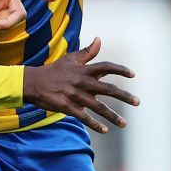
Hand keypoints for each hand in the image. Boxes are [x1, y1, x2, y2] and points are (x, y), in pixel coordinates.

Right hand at [21, 37, 138, 132]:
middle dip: (125, 96)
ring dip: (113, 116)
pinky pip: (84, 117)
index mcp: (84, 70)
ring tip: (124, 123)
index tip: (133, 75)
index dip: (121, 70)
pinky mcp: (67, 107)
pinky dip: (95, 124)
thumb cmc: (53, 71)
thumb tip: (99, 39)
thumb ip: (87, 52)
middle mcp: (82, 82)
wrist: (32, 83)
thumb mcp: (70, 59)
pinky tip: (104, 130)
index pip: (106, 67)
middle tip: (138, 102)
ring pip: (99, 107)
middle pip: (108, 89)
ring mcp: (75, 96)